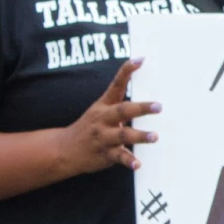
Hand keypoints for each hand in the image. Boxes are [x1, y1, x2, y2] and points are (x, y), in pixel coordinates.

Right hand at [64, 59, 158, 175]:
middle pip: (122, 110)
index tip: (140, 60)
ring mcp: (104, 137)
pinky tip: (138, 164)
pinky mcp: (105, 154)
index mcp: (104, 105)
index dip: (126, 71)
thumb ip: (121, 105)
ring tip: (154, 136)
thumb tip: (146, 97)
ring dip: (139, 136)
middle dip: (141, 108)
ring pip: (123, 135)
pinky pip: (118, 157)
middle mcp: (103, 119)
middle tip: (158, 106)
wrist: (65, 149)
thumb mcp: (101, 111)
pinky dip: (129, 161)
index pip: (116, 84)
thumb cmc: (90, 127)